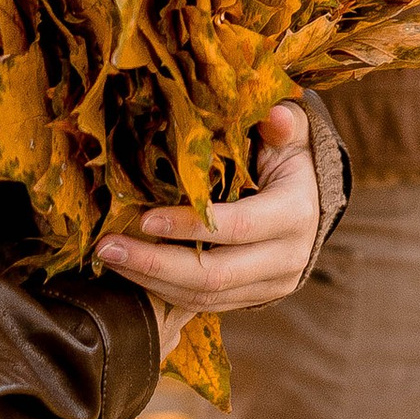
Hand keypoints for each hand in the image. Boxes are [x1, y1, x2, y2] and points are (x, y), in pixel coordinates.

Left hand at [96, 103, 319, 350]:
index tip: (143, 218)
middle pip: (215, 275)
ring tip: (110, 259)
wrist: (311, 202)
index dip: (189, 226)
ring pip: (205, 297)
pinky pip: (204, 304)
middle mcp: (287, 258)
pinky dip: (165, 290)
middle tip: (107, 247)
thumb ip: (282, 125)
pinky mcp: (253, 299)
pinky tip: (133, 271)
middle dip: (155, 264)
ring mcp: (271, 285)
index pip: (238, 227)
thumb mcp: (289, 138)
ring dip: (151, 280)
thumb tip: (275, 114)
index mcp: (295, 214)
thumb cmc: (289, 160)